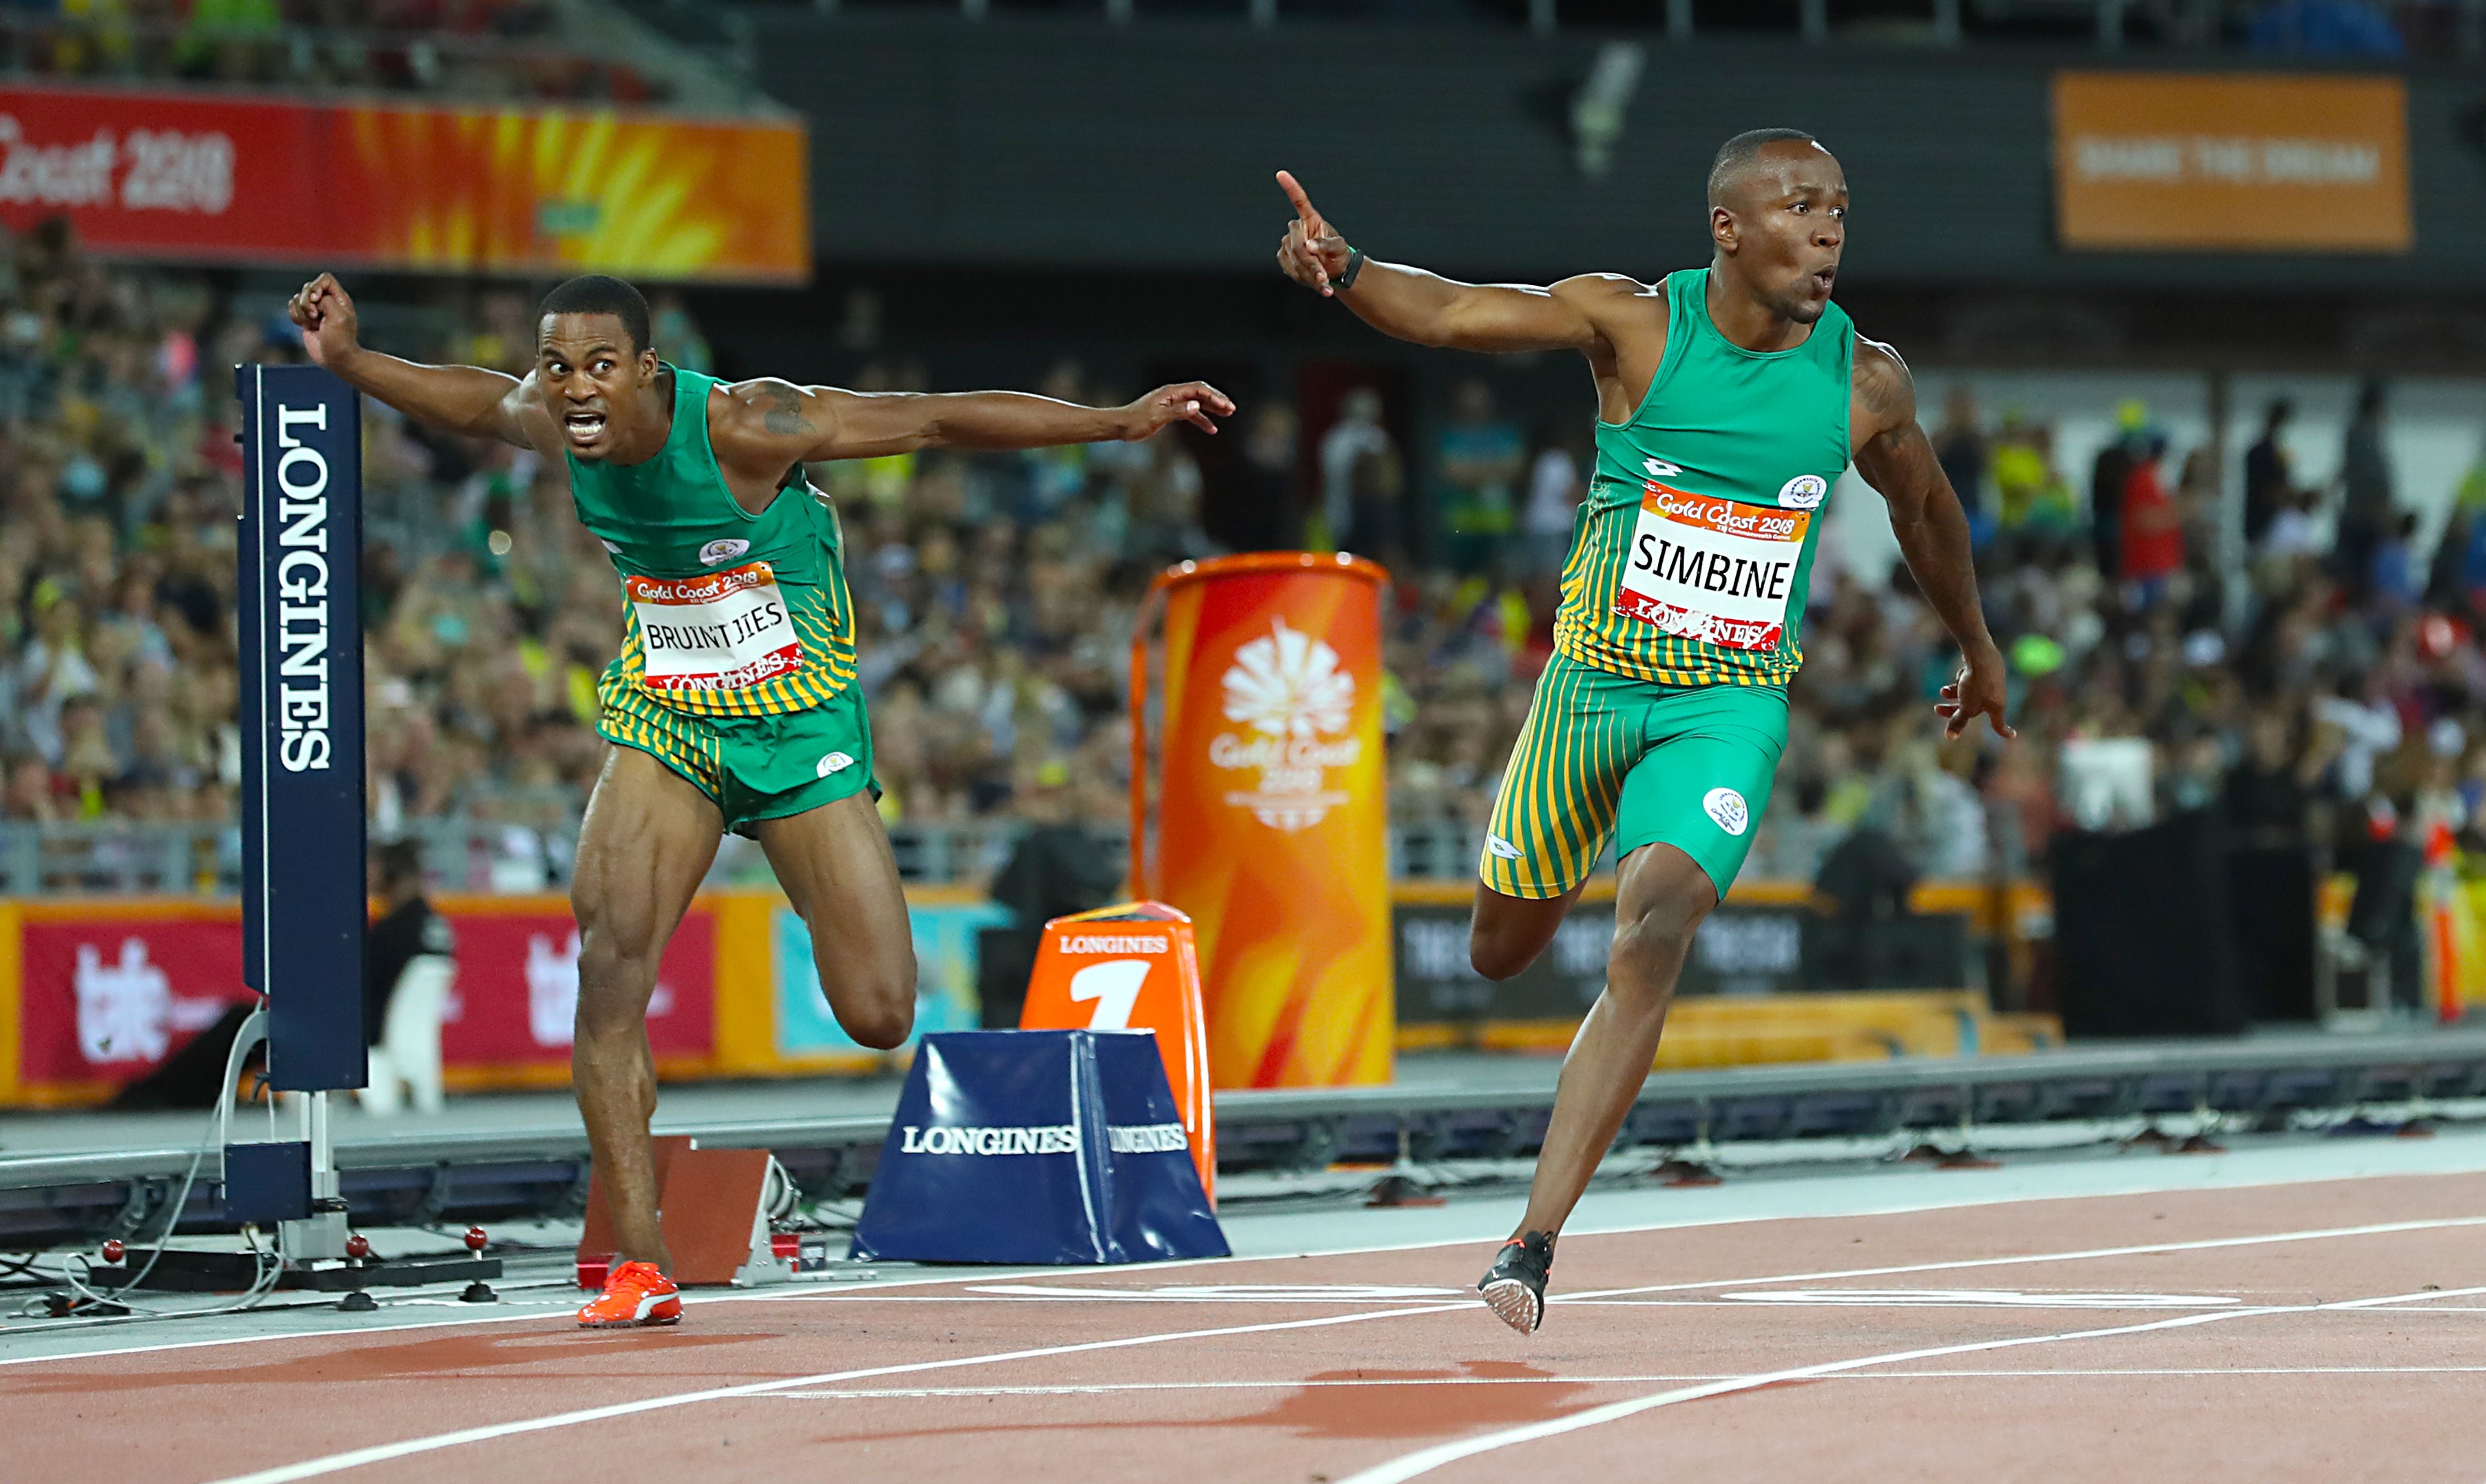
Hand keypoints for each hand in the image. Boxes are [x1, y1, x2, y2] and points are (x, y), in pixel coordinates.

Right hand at [286, 272, 360, 369]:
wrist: (335, 359)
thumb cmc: (340, 340)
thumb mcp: (338, 316)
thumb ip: (326, 300)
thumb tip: (313, 299)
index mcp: (339, 298)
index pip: (325, 279)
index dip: (317, 286)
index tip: (317, 299)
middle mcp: (327, 301)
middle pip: (308, 287)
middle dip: (307, 302)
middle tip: (315, 316)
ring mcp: (315, 310)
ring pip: (297, 298)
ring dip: (302, 312)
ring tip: (314, 324)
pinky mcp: (305, 318)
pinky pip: (292, 308)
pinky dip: (296, 317)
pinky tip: (307, 327)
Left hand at [1118, 381, 1234, 439]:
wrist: (1120, 425)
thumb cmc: (1136, 421)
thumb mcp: (1157, 418)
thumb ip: (1178, 412)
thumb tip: (1196, 405)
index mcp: (1171, 392)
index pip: (1198, 390)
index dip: (1214, 397)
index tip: (1226, 406)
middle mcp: (1173, 394)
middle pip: (1200, 393)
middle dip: (1217, 400)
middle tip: (1231, 409)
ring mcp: (1172, 402)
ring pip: (1197, 403)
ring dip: (1212, 409)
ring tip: (1226, 415)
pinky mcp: (1169, 411)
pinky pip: (1189, 413)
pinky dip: (1201, 419)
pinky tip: (1210, 428)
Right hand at [1274, 170, 1353, 296]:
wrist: (1333, 271)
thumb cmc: (1339, 254)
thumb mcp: (1340, 248)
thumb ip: (1327, 244)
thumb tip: (1310, 246)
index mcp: (1310, 219)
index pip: (1299, 201)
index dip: (1290, 187)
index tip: (1281, 174)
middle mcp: (1296, 229)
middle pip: (1297, 246)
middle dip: (1311, 264)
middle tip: (1324, 276)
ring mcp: (1287, 244)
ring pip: (1294, 261)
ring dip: (1310, 275)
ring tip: (1325, 283)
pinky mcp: (1283, 258)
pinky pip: (1291, 270)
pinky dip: (1304, 279)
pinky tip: (1316, 282)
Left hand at [1935, 647, 2016, 741]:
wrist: (1981, 654)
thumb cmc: (1977, 684)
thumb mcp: (1966, 707)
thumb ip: (1959, 721)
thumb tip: (1950, 737)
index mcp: (1997, 707)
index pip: (1999, 724)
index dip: (2004, 731)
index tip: (2012, 736)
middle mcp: (1997, 695)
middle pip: (1974, 709)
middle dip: (1954, 710)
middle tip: (1936, 709)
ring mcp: (1991, 682)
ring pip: (1969, 694)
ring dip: (1954, 693)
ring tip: (1943, 691)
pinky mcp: (1985, 670)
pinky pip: (1970, 680)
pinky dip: (1962, 680)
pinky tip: (1961, 671)